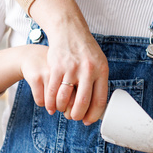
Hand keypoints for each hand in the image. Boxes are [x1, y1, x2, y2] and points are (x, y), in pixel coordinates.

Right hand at [28, 0, 108, 123]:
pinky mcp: (57, 67)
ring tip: (62, 111)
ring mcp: (72, 68)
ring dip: (62, 109)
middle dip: (77, 115)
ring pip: (65, 99)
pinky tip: (52, 105)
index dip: (93, 115)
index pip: (99, 100)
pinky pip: (53, 91)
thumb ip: (99, 81)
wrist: (69, 31)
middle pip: (83, 102)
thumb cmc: (85, 50)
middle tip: (74, 118)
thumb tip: (99, 106)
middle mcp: (88, 70)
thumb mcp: (98, 62)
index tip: (88, 121)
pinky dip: (51, 102)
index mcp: (101, 71)